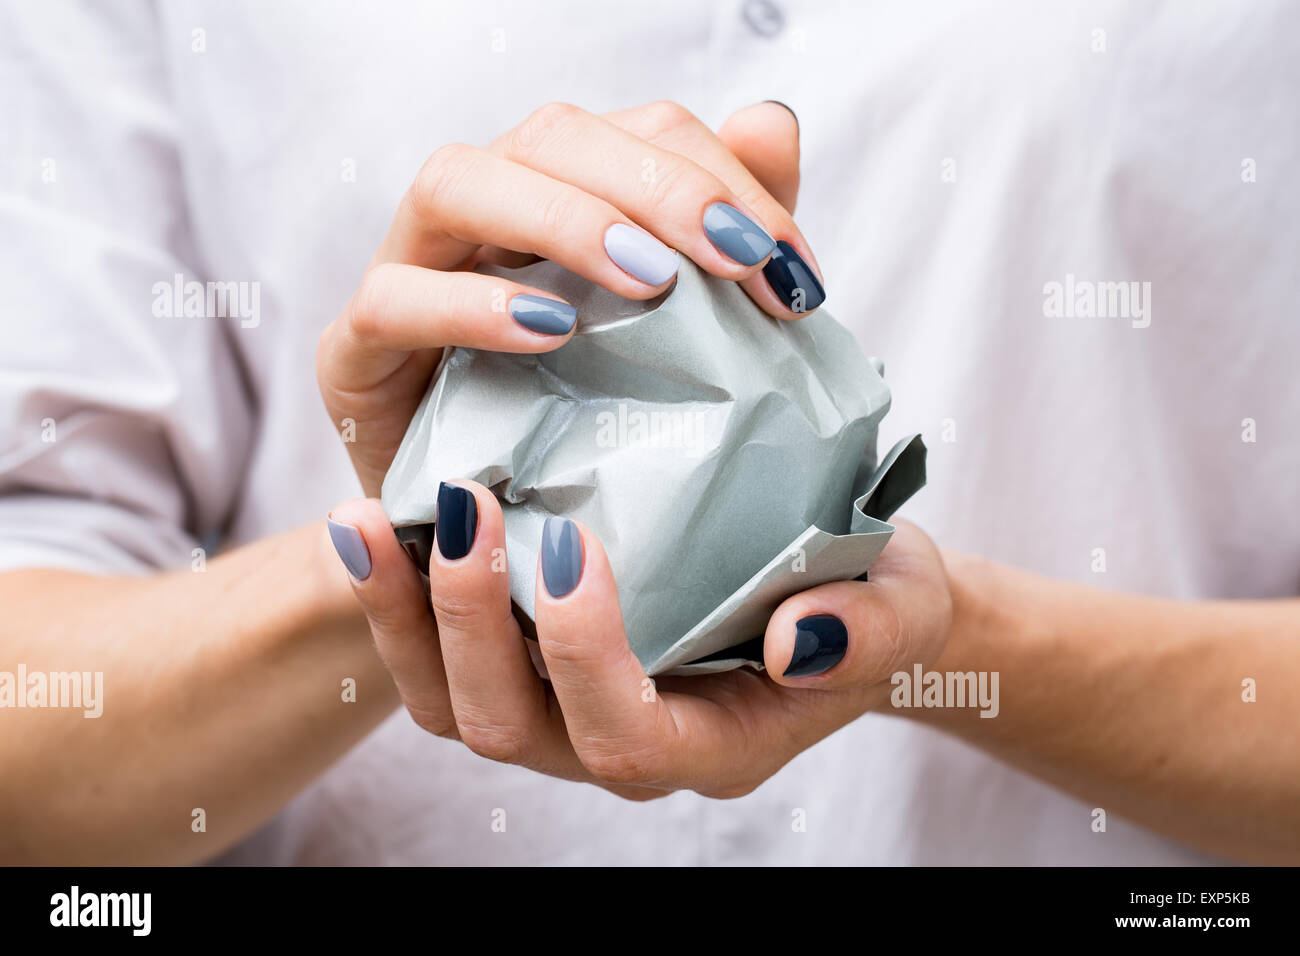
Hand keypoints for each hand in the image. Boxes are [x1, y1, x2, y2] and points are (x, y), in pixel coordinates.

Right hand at [317, 100, 822, 497]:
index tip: (789, 270)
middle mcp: (483, 212)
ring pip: (456, 182)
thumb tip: (772, 124)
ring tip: (651, 281)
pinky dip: (470, 306)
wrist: (484, 539)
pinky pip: (393, 299)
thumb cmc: (580, 430)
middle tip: (735, 256)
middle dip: (658, 185)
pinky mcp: (355, 349)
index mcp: (563, 195)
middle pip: (553, 134)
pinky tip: (549, 331)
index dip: (722, 178)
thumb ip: (724, 232)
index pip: (641, 132)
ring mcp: (410, 269)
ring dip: (564, 220)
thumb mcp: (675, 340)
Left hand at [327, 485, 950, 798]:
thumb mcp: (902, 607)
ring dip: (406, 614)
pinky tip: (376, 519)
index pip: (625, 738)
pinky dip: (398, 598)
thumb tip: (797, 641)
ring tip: (372, 517)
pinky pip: (439, 658)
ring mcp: (563, 709)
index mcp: (709, 744)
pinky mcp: (529, 662)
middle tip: (468, 506)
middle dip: (473, 623)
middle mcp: (618, 744)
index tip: (573, 541)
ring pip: (453, 704)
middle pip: (512, 728)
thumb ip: (868, 632)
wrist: (835, 590)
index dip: (585, 656)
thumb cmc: (872, 599)